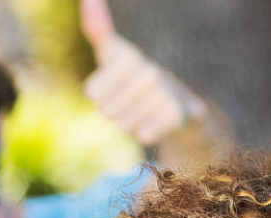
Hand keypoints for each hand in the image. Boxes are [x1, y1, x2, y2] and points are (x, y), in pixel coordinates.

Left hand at [80, 0, 201, 146]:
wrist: (177, 102)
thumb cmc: (134, 77)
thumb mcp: (115, 53)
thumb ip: (99, 29)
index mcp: (128, 57)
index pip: (93, 92)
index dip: (98, 96)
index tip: (107, 87)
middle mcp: (148, 72)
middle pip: (107, 111)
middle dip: (114, 112)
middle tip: (127, 101)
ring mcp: (164, 93)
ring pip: (125, 125)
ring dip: (129, 123)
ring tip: (141, 110)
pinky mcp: (177, 114)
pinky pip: (144, 135)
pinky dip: (145, 133)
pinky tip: (154, 120)